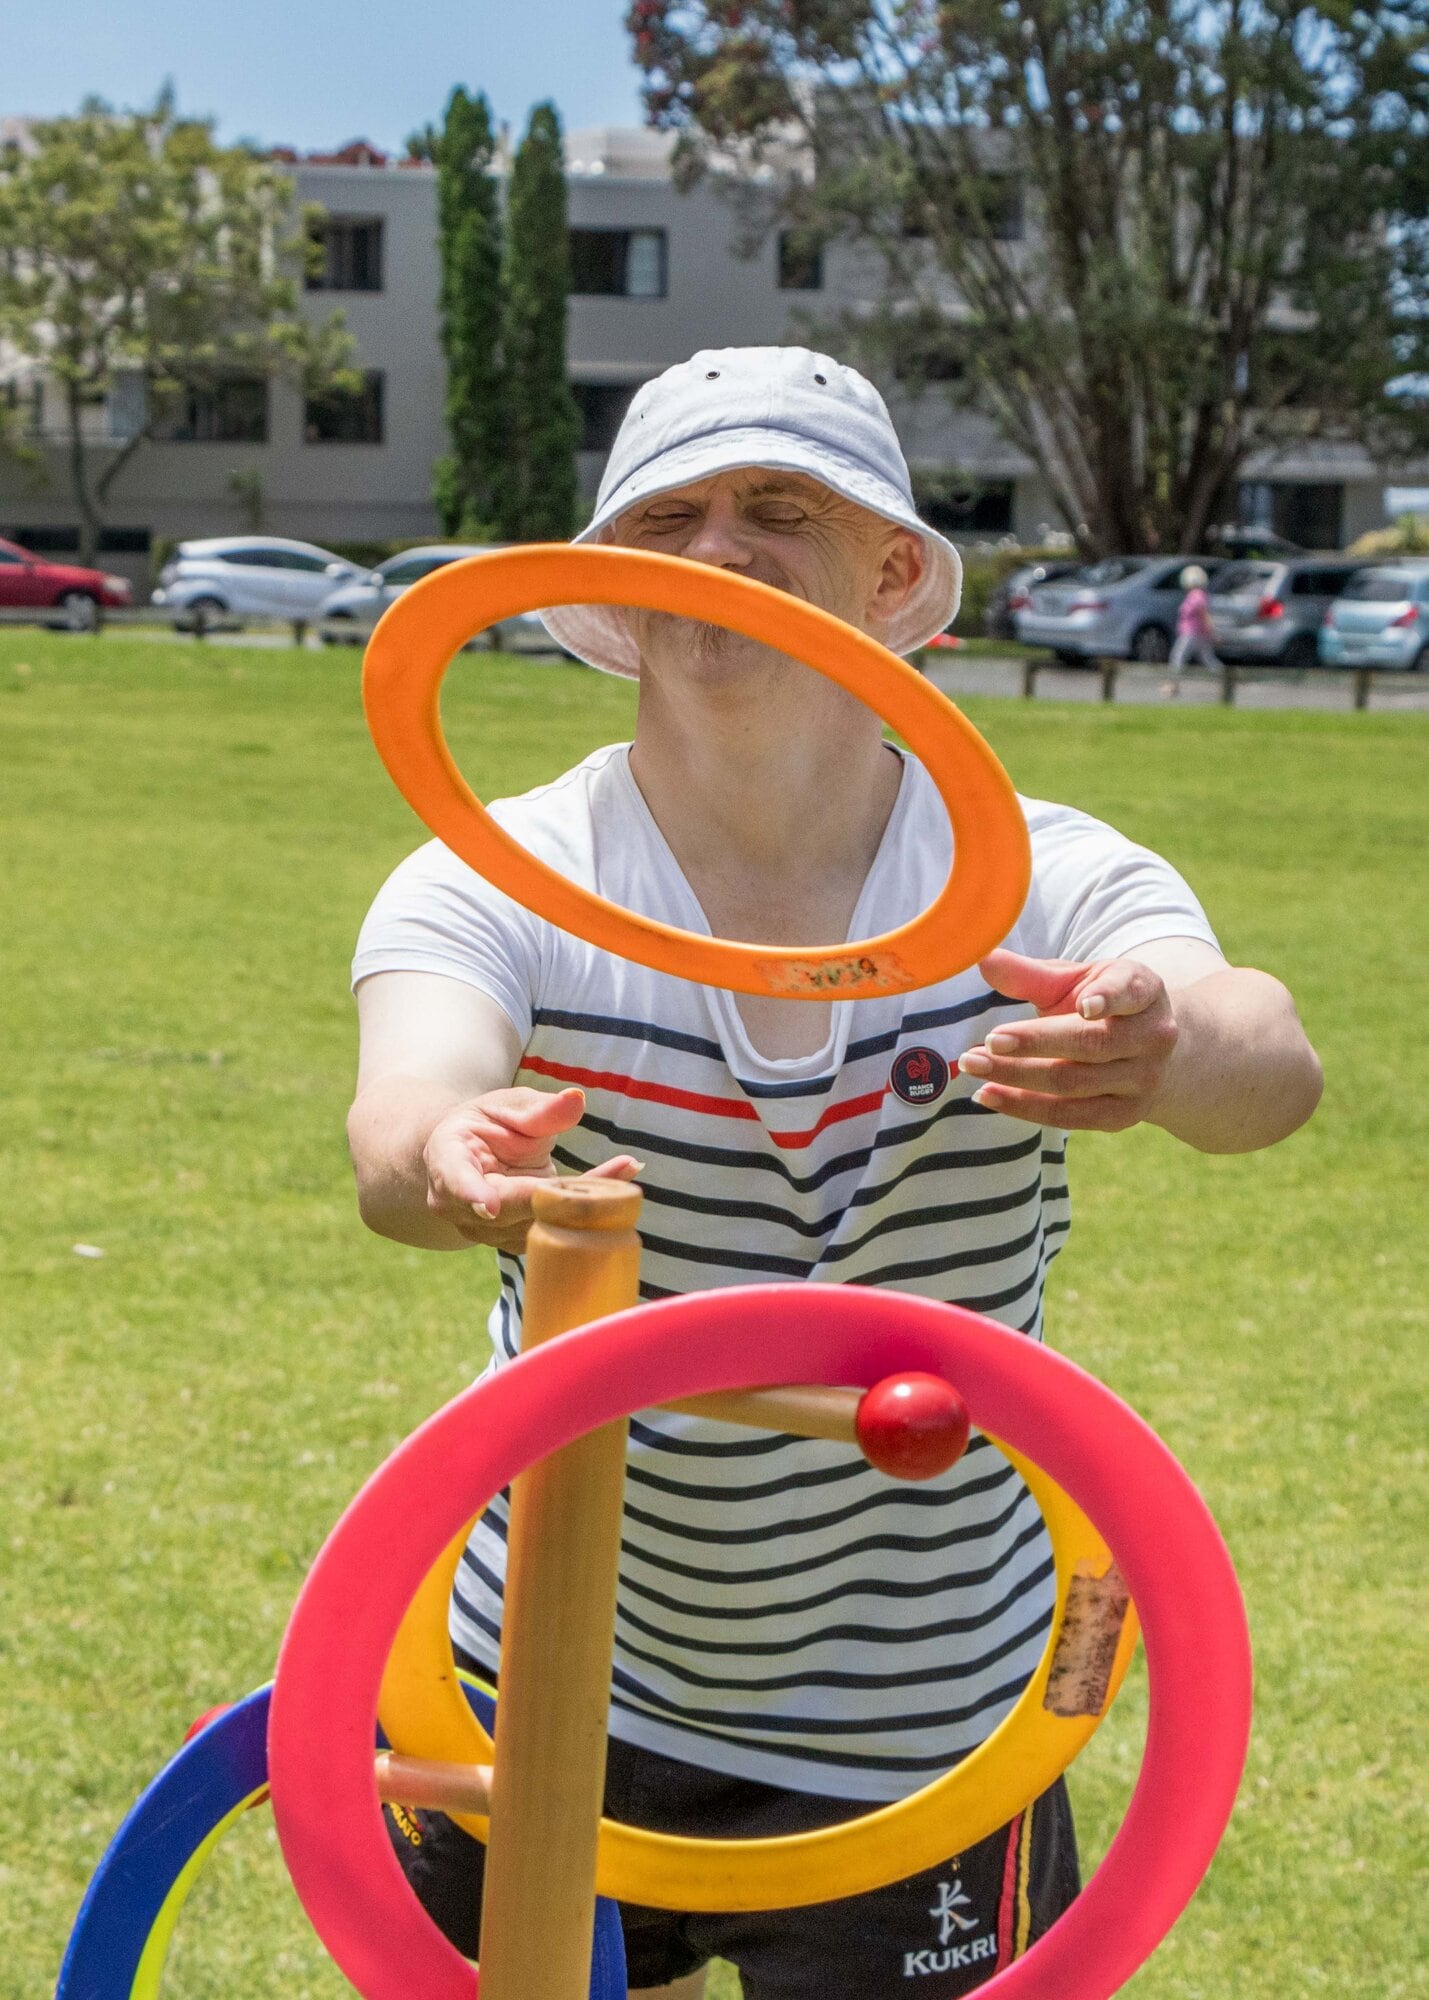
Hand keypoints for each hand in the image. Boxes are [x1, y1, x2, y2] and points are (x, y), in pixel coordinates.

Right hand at [423, 1086, 641, 1247]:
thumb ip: (539, 1108)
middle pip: (507, 1209)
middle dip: (555, 1196)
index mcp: (449, 1160)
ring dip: (583, 1202)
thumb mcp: (509, 1106)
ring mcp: (487, 1230)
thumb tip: (575, 1100)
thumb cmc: (488, 1125)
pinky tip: (622, 1186)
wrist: (475, 1158)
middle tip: (605, 1176)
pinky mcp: (516, 1240)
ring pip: (537, 1223)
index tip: (490, 1206)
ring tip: (625, 1168)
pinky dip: (589, 1211)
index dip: (472, 1194)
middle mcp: (460, 1204)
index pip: (456, 1180)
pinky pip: (555, 1231)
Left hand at [962, 949, 1178, 1131]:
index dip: (1108, 998)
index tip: (1083, 1005)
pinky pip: (1069, 1116)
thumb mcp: (1073, 981)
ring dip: (1017, 1077)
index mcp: (1144, 991)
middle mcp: (1154, 1037)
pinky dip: (1024, 1107)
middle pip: (1091, 1044)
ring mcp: (1143, 1081)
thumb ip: (1030, 974)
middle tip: (987, 1041)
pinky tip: (988, 1094)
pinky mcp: (1124, 1115)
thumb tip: (984, 961)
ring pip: (1074, 1083)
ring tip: (974, 1065)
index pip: (1129, 992)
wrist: (1140, 1051)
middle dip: (1034, 1043)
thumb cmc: (1095, 1005)